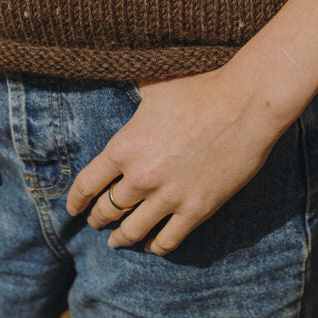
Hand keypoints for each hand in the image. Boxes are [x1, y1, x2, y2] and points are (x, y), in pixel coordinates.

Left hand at [64, 66, 287, 254]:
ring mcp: (169, 197)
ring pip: (133, 231)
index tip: (72, 208)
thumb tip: (118, 70)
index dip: (75, 199)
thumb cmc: (200, 87)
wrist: (245, 103)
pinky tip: (153, 246)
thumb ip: (133, 92)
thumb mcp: (155, 85)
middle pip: (107, 209)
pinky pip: (168, 240)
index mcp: (124, 148)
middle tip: (95, 222)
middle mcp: (140, 177)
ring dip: (122, 238)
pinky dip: (157, 246)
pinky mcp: (197, 210)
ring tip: (117, 242)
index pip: (87, 183)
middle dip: (97, 218)